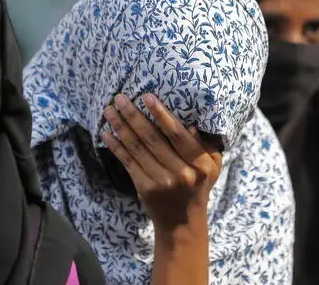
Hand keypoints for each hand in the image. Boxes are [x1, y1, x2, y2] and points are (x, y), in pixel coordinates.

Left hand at [101, 93, 221, 232]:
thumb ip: (205, 145)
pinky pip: (128, 162)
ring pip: (137, 148)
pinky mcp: (145, 188)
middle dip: (133, 115)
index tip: (147, 96)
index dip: (161, 115)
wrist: (182, 222)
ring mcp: (162, 182)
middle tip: (119, 97)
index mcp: (200, 164)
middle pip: (152, 138)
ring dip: (120, 127)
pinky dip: (116, 146)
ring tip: (108, 110)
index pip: (178, 135)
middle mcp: (182, 173)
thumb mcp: (212, 166)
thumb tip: (191, 123)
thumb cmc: (198, 186)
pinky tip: (106, 133)